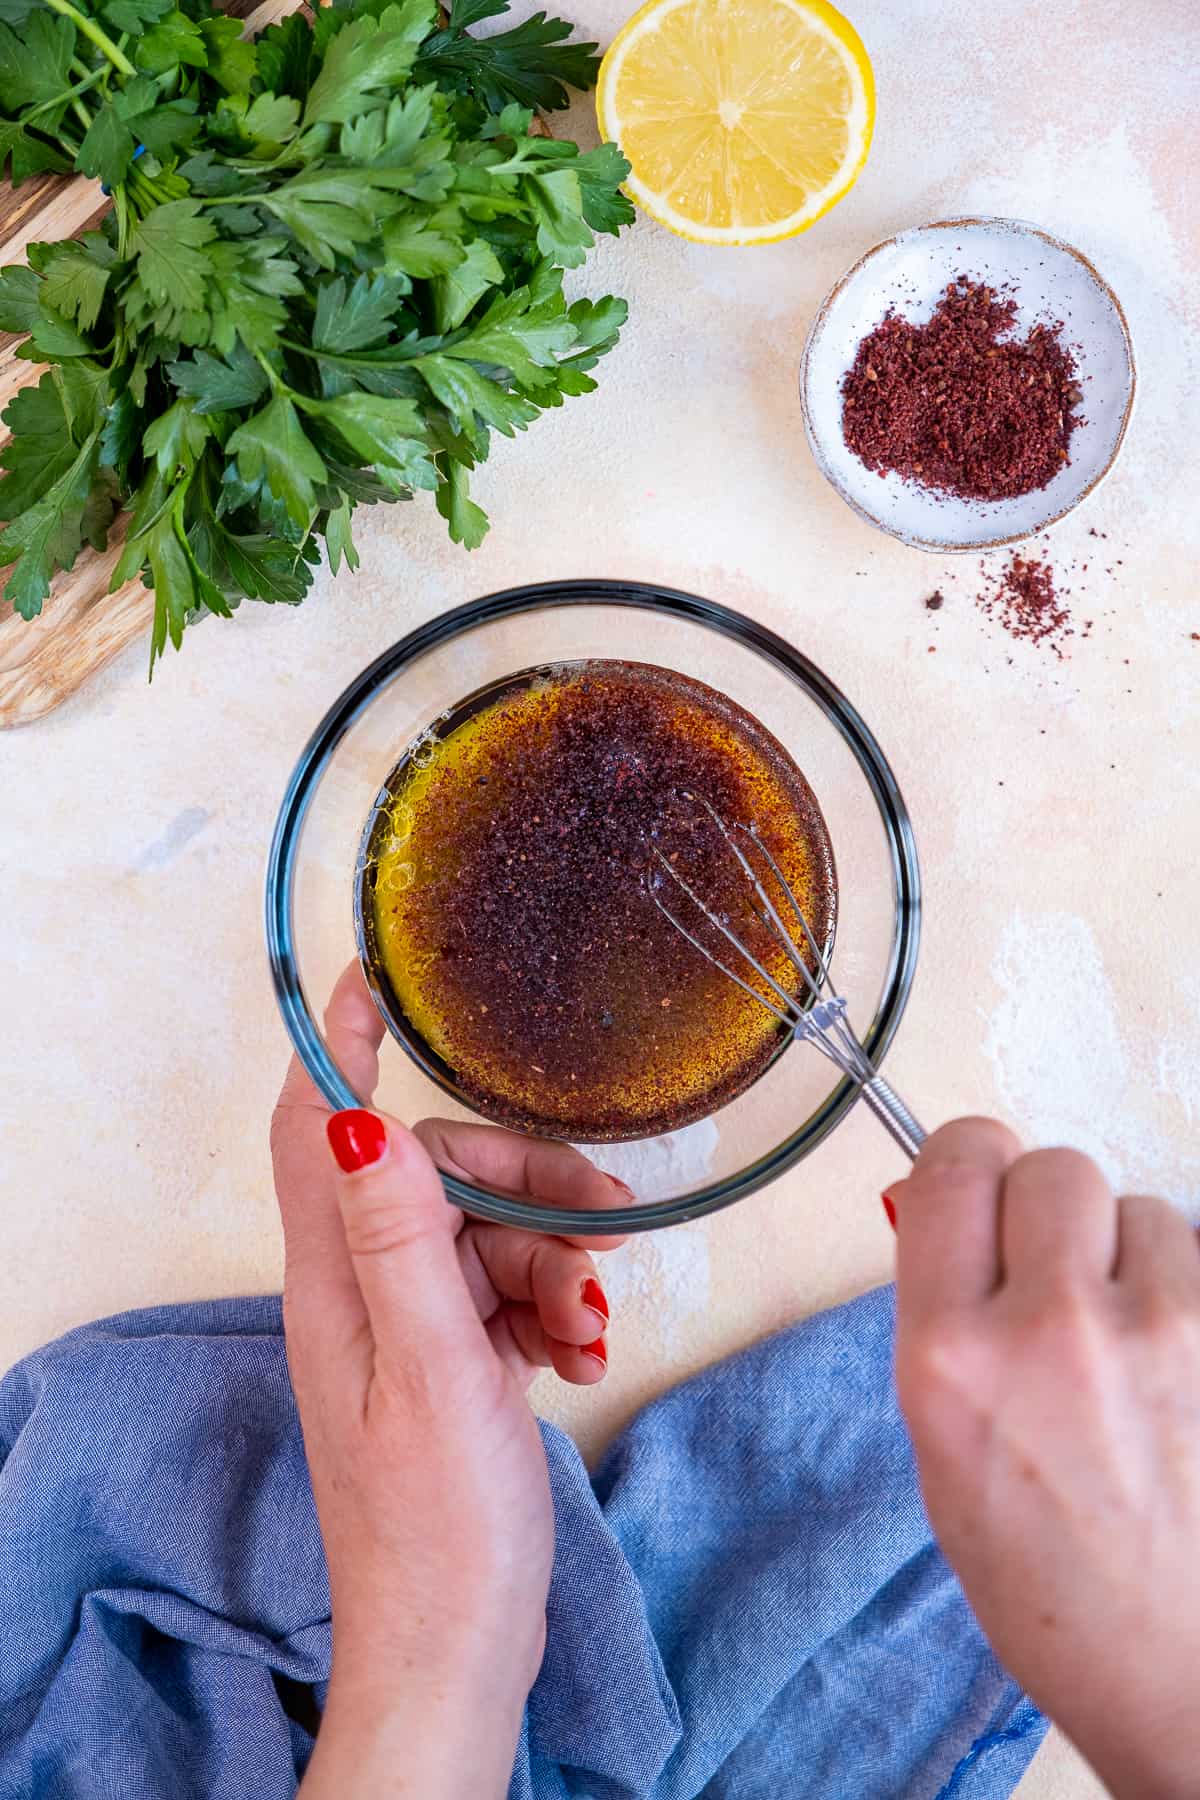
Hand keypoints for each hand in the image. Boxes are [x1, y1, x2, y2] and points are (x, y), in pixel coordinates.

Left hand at [271, 964, 626, 1798]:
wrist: (461, 1650)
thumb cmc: (439, 1525)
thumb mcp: (431, 1368)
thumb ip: (403, 1241)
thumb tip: (361, 1121)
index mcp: (335, 1281)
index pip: (315, 1133)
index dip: (337, 1052)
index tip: (377, 987)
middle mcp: (364, 1290)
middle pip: (438, 1178)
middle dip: (525, 1191)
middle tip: (601, 1242)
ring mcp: (410, 1327)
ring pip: (489, 1235)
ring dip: (557, 1267)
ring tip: (594, 1335)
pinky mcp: (453, 1360)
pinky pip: (509, 1293)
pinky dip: (555, 1310)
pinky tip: (584, 1357)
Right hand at [891, 1119, 1199, 1799]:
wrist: (1180, 1680)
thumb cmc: (1054, 1593)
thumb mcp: (944, 1456)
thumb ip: (944, 1321)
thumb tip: (950, 1216)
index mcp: (952, 1358)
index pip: (956, 1164)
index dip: (967, 1164)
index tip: (975, 1186)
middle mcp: (1051, 1329)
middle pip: (1052, 1168)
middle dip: (1046, 1208)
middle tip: (1050, 1270)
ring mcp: (1159, 1332)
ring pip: (1138, 1207)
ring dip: (1126, 1254)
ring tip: (1125, 1343)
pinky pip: (1199, 1260)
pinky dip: (1184, 1293)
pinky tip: (1174, 1369)